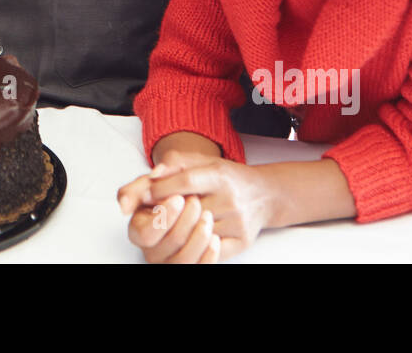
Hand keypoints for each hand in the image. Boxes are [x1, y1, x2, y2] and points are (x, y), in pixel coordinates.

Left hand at [124, 150, 273, 259]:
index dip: (161, 189)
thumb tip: (152, 176)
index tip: (146, 195)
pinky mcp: (242, 241)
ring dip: (179, 229)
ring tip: (173, 223)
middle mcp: (231, 198)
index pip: (186, 182)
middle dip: (168, 212)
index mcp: (220, 175)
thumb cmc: (226, 177)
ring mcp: (238, 222)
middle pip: (189, 210)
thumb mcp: (203, 161)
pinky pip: (211, 250)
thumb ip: (174, 163)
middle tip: (156, 211)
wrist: (265, 194)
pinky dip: (196, 245)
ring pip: (197, 232)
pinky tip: (190, 236)